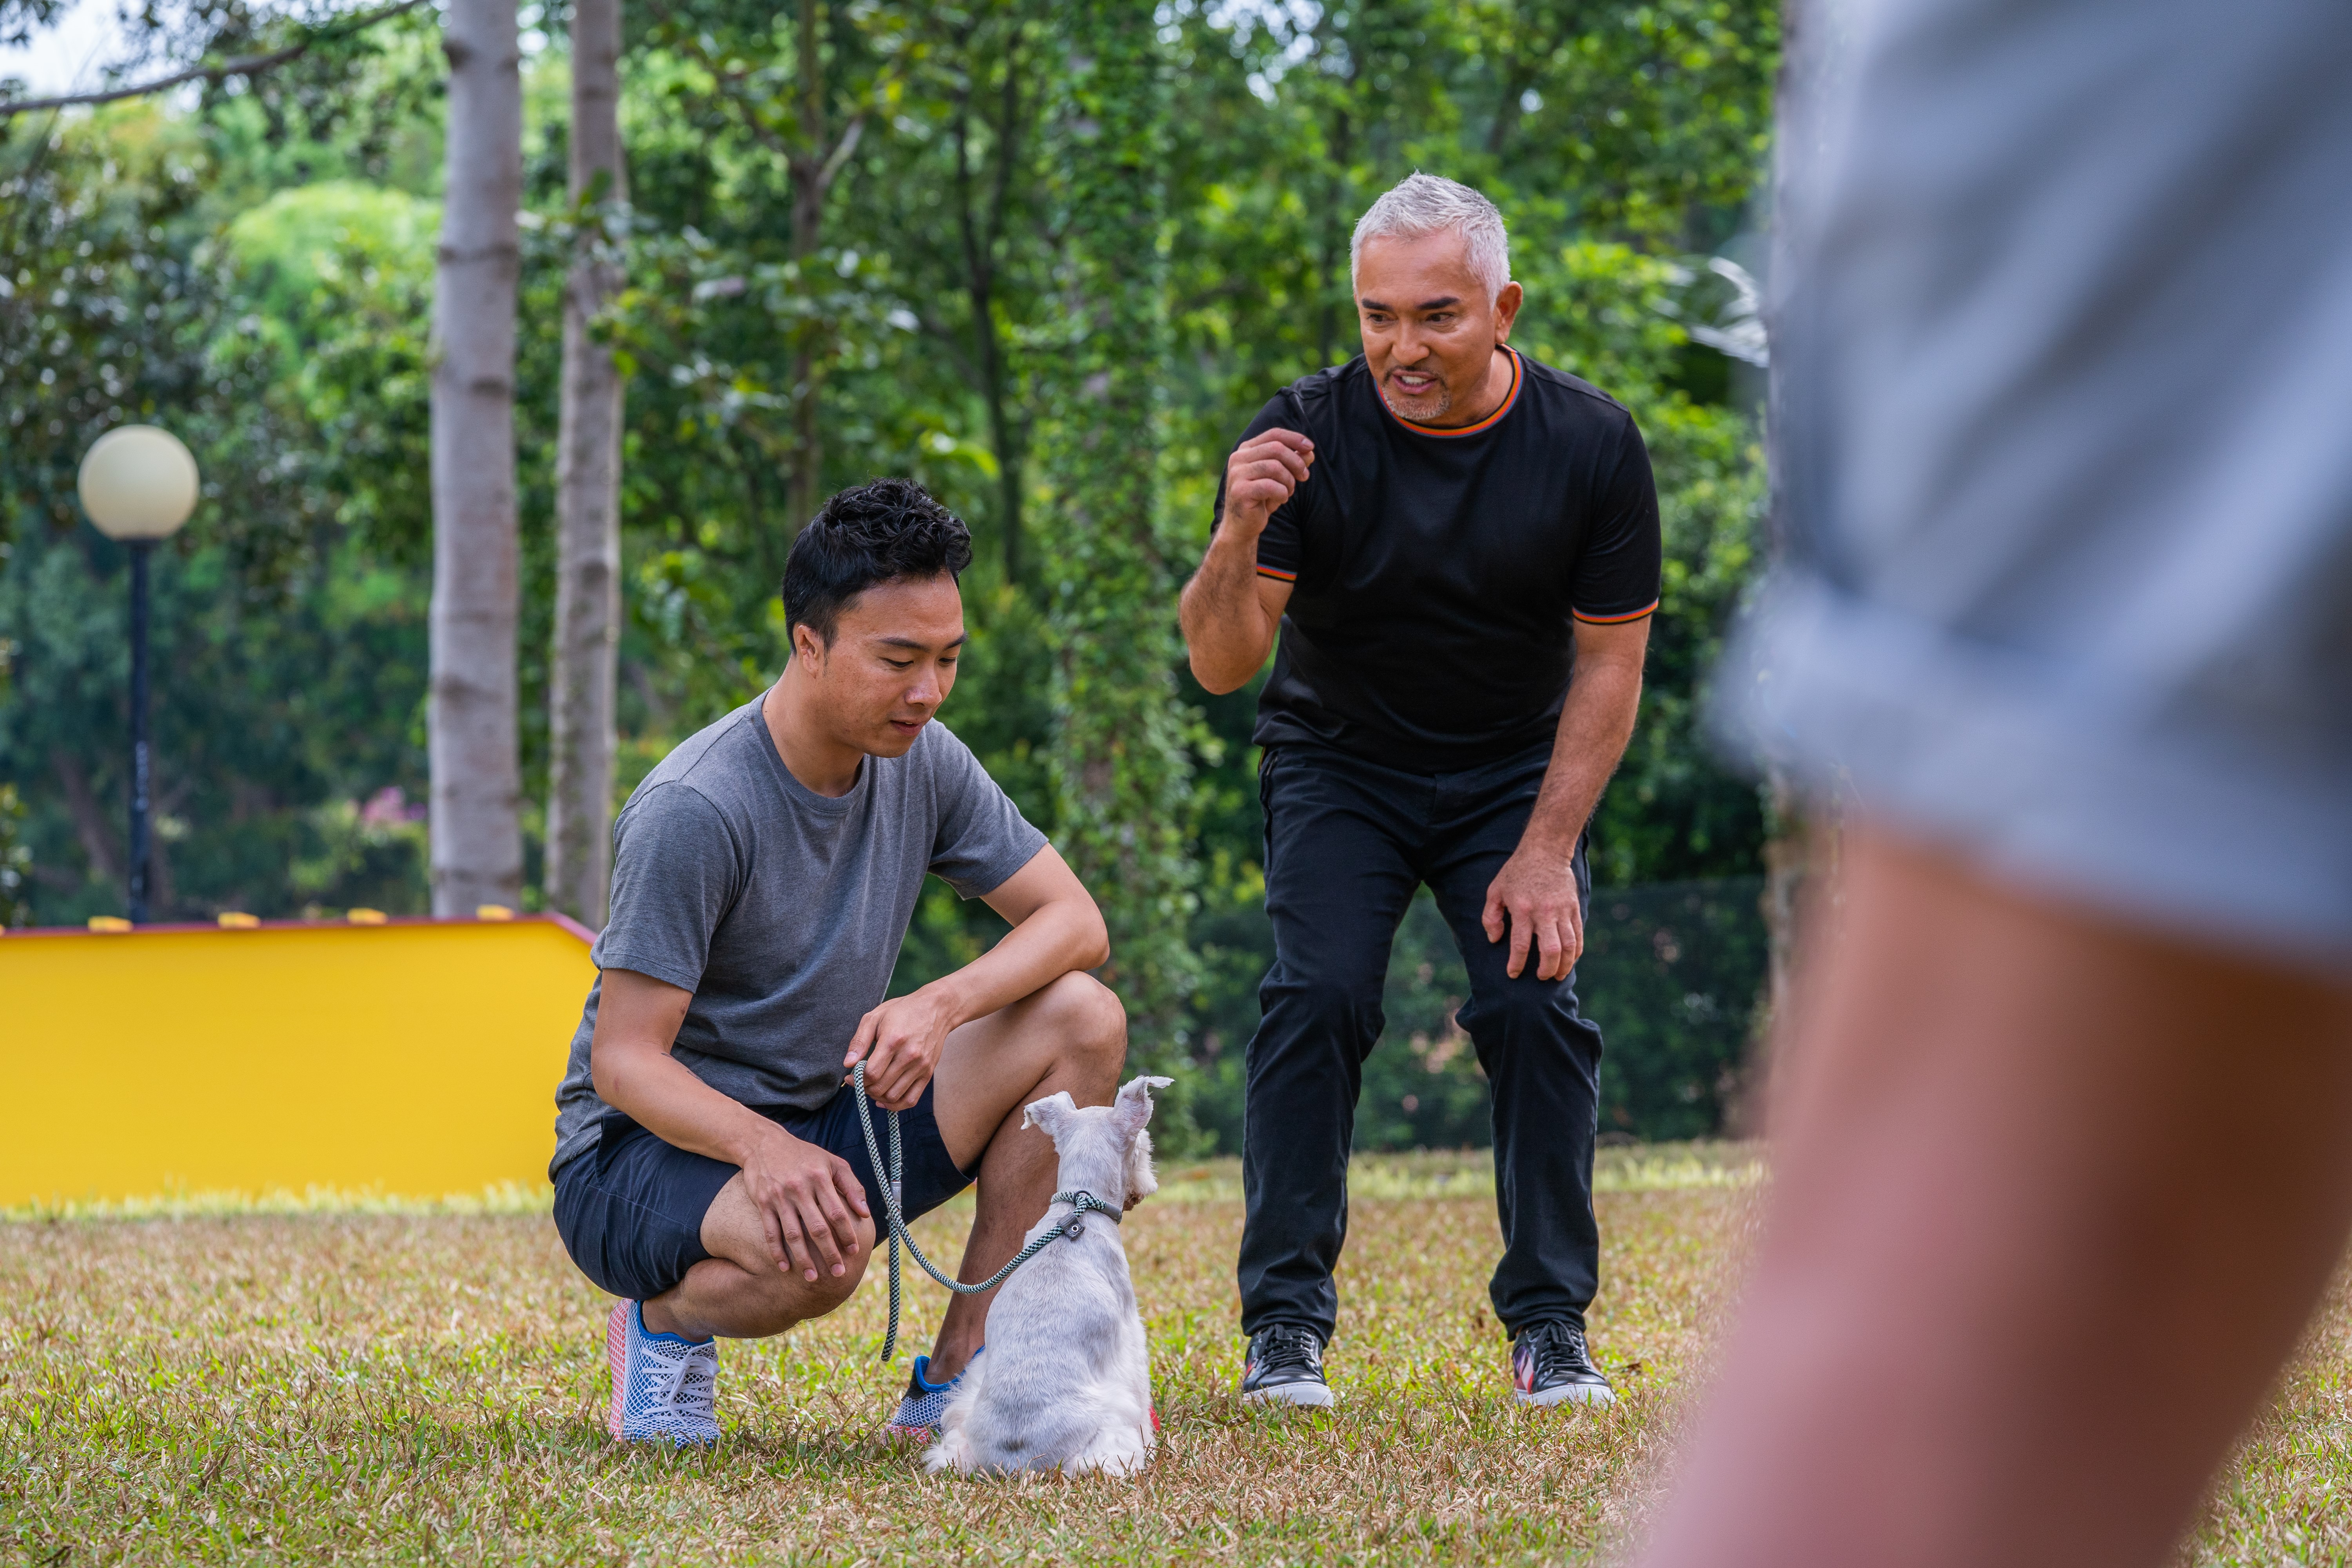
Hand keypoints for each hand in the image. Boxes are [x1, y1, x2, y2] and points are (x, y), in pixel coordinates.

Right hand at [737, 1123, 868, 1282]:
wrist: (763, 1143)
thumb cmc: (804, 1155)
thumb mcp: (832, 1162)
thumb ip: (851, 1185)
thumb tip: (865, 1213)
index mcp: (820, 1178)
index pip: (837, 1212)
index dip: (847, 1233)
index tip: (854, 1251)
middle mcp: (800, 1189)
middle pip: (817, 1227)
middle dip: (829, 1252)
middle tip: (838, 1273)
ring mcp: (779, 1197)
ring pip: (794, 1234)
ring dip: (803, 1258)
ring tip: (812, 1278)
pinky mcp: (763, 1203)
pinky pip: (770, 1231)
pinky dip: (776, 1251)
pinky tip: (784, 1267)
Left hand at [843, 986, 959, 1111]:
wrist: (937, 1008)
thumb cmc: (903, 1010)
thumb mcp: (875, 1017)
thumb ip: (859, 1041)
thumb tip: (848, 1063)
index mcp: (893, 1040)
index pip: (871, 1073)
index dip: (856, 1079)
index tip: (851, 1077)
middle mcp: (909, 1056)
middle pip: (880, 1087)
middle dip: (865, 1088)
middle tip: (860, 1082)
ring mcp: (921, 1066)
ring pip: (893, 1096)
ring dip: (877, 1097)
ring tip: (872, 1087)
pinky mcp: (928, 1073)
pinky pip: (911, 1099)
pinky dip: (895, 1106)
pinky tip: (884, 1100)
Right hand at [1221, 428, 1314, 538]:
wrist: (1243, 525)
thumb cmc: (1263, 498)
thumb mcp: (1281, 478)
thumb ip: (1293, 463)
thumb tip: (1309, 452)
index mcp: (1246, 449)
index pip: (1274, 434)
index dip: (1294, 438)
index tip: (1310, 448)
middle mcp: (1238, 458)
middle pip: (1277, 448)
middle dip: (1296, 462)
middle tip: (1304, 476)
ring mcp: (1237, 474)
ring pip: (1275, 467)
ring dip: (1289, 481)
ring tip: (1288, 491)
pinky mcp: (1240, 491)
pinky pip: (1271, 486)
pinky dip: (1282, 494)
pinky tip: (1280, 499)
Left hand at [1482, 841, 1584, 981]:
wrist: (1545, 851)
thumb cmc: (1516, 872)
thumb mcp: (1495, 890)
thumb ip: (1490, 917)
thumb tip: (1494, 940)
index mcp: (1522, 909)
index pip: (1520, 944)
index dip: (1516, 963)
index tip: (1513, 974)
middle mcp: (1544, 912)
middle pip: (1550, 950)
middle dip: (1546, 969)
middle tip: (1540, 977)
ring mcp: (1563, 910)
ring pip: (1569, 946)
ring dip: (1565, 965)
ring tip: (1558, 976)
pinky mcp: (1574, 908)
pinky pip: (1579, 935)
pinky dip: (1576, 952)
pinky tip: (1569, 961)